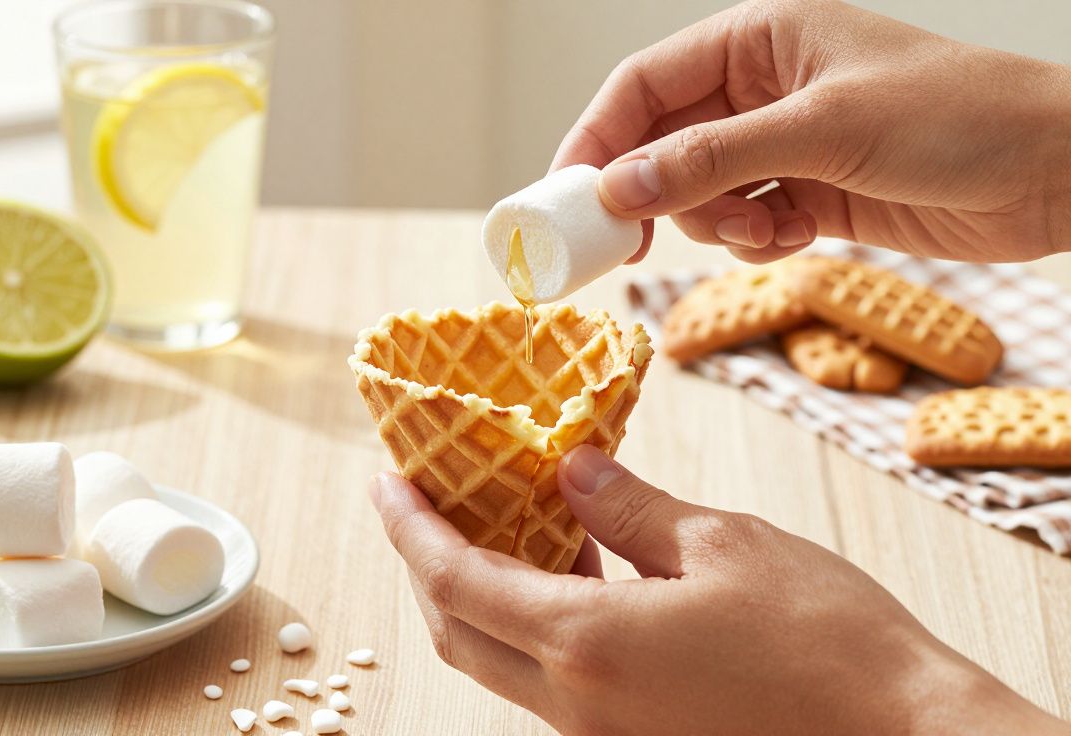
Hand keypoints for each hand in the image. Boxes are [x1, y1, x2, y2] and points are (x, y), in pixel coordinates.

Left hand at [369, 445, 1063, 734]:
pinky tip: (571, 570)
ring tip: (494, 520)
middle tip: (421, 501)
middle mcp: (579, 705)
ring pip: (503, 660)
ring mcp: (605, 733)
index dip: (410, 530)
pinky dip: (539, 622)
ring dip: (483, 593)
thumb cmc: (828, 642)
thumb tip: (569, 472)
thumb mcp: (724, 545)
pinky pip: (555, 679)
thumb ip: (630, 508)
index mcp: (589, 646)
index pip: (458, 583)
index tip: (386, 481)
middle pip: (460, 631)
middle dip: (426, 564)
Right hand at [553, 0, 1070, 264]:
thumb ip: (712, 158)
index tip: (569, 198)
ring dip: (715, 222)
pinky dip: (755, 239)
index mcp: (758, 39)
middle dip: (653, 193)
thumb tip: (619, 186)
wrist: (1052, 173)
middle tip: (630, 243)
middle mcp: (760, 86)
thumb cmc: (956, 118)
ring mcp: (781, 141)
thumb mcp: (822, 130)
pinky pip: (741, 221)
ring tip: (766, 228)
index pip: (644, 85)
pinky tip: (799, 237)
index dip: (597, 138)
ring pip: (696, 191)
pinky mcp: (806, 192)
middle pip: (660, 143)